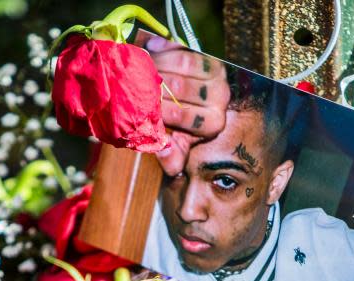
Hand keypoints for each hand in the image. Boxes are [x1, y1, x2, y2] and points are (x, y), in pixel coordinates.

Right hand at [145, 36, 228, 175]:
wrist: (191, 103)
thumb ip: (172, 159)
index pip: (182, 115)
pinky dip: (166, 48)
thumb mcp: (177, 148)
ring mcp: (219, 75)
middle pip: (181, 87)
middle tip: (132, 81)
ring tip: (139, 65)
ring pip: (184, 64)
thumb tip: (164, 150)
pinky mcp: (211, 57)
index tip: (139, 105)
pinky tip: (150, 48)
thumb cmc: (180, 129)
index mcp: (213, 124)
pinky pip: (185, 49)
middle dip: (154, 84)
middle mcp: (221, 98)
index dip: (158, 110)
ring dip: (158, 62)